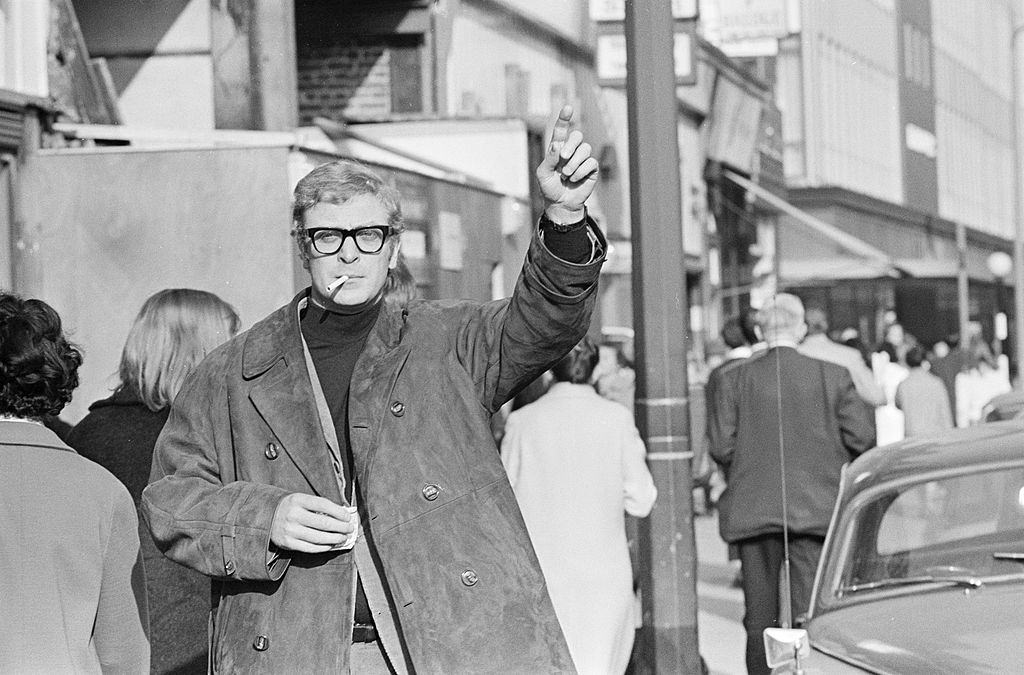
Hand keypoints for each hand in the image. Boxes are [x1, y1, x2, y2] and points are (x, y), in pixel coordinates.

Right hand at [269, 493, 356, 552]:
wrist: (265, 517)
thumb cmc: (290, 507)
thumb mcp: (301, 500)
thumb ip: (318, 506)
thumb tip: (342, 515)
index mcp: (298, 500)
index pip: (324, 505)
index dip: (339, 512)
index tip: (348, 517)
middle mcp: (293, 515)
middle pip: (324, 523)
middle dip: (341, 527)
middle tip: (349, 529)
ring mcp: (290, 530)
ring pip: (319, 538)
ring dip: (335, 539)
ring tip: (343, 538)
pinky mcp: (288, 543)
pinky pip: (311, 547)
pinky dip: (324, 547)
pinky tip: (331, 545)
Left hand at [535, 104, 599, 223]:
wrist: (560, 204)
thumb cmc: (549, 188)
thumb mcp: (543, 173)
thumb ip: (549, 158)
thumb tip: (558, 144)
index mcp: (558, 148)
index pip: (562, 130)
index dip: (565, 118)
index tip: (568, 107)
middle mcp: (572, 151)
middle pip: (577, 135)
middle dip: (571, 145)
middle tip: (563, 157)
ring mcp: (582, 159)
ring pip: (585, 149)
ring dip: (573, 163)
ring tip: (566, 175)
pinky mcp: (591, 169)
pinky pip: (590, 163)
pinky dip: (580, 172)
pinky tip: (574, 179)